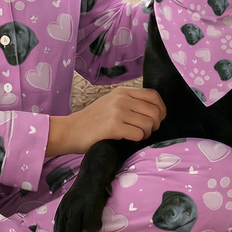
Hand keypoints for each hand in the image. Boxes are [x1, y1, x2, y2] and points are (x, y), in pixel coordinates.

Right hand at [46, 86, 165, 157]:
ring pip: (148, 124)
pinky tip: (127, 140)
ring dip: (145, 134)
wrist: (70, 130)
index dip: (161, 109)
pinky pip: (138, 134)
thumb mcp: (111, 103)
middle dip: (155, 125)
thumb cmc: (92, 121)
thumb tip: (154, 112)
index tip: (158, 119)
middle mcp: (121, 98)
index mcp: (122, 91)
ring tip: (135, 136)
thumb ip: (130, 103)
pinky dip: (137, 140)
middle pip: (154, 111)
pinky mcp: (113, 126)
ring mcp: (117, 112)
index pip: (153, 95)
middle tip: (146, 132)